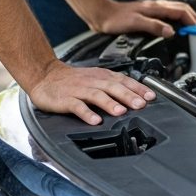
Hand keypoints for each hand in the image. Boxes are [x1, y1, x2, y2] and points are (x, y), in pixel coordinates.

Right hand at [28, 60, 155, 124]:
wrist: (45, 75)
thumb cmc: (73, 80)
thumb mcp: (96, 78)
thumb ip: (113, 86)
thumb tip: (136, 96)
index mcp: (102, 76)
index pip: (123, 80)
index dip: (137, 88)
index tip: (150, 97)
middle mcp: (93, 81)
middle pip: (113, 87)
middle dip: (128, 96)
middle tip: (140, 104)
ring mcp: (79, 90)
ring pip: (97, 95)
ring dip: (110, 104)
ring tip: (121, 112)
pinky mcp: (66, 99)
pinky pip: (77, 106)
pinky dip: (87, 114)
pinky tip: (95, 120)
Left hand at [85, 0, 195, 37]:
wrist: (100, 14)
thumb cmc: (114, 19)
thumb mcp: (136, 24)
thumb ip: (154, 26)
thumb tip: (171, 32)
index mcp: (156, 8)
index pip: (182, 12)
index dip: (193, 21)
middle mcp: (156, 7)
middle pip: (182, 8)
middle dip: (194, 18)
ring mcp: (152, 9)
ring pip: (176, 9)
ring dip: (187, 17)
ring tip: (193, 28)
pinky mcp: (147, 13)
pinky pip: (168, 13)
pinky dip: (177, 18)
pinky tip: (174, 25)